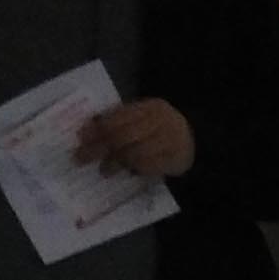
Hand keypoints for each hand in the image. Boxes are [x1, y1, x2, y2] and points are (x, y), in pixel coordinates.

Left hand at [77, 100, 193, 179]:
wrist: (197, 140)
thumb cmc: (159, 130)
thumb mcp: (142, 118)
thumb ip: (118, 122)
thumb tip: (85, 132)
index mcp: (152, 107)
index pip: (118, 118)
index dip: (96, 129)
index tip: (81, 138)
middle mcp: (164, 122)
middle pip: (123, 136)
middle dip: (99, 148)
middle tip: (81, 158)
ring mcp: (173, 141)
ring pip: (134, 153)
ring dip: (115, 162)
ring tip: (104, 170)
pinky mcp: (179, 160)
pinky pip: (149, 167)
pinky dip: (135, 169)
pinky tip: (128, 172)